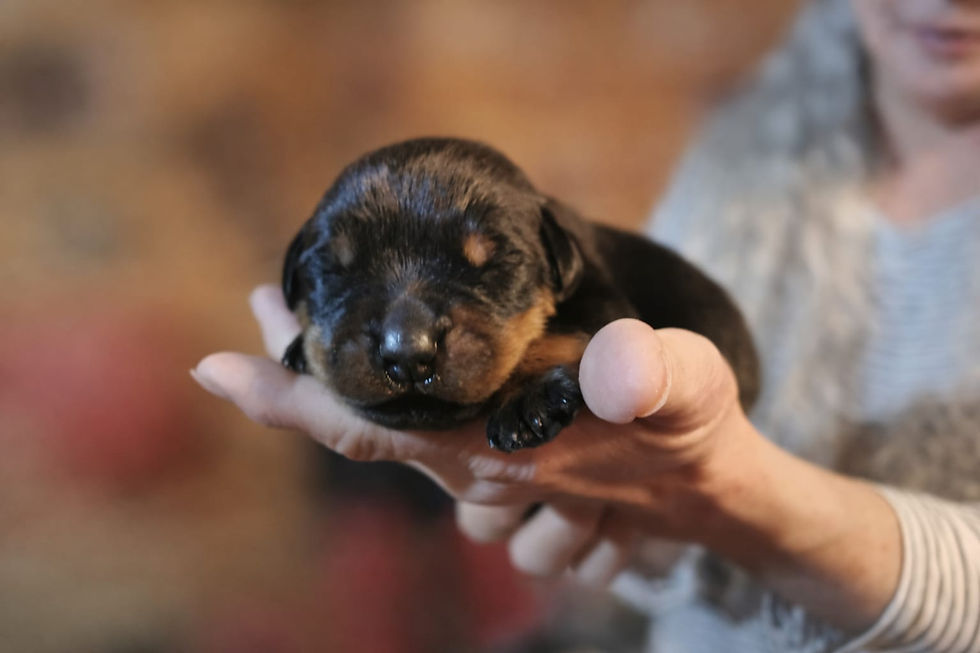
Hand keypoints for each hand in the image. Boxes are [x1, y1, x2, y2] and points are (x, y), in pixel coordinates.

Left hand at [193, 284, 754, 578]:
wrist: (710, 489)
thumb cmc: (690, 434)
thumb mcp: (690, 391)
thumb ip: (653, 377)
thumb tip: (611, 364)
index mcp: (494, 443)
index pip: (369, 427)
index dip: (288, 400)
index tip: (214, 364)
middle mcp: (471, 467)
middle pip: (359, 424)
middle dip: (305, 372)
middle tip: (275, 301)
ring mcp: (482, 475)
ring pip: (394, 444)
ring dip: (365, 396)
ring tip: (336, 331)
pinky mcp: (501, 471)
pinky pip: (430, 451)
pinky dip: (414, 419)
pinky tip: (430, 378)